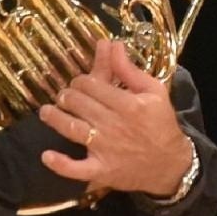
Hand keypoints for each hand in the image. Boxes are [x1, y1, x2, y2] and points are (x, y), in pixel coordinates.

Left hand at [37, 39, 193, 197]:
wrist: (170, 163)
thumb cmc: (161, 124)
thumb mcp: (154, 92)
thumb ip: (129, 70)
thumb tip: (112, 44)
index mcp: (128, 104)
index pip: (92, 85)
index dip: (80, 81)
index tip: (80, 83)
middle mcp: (114, 125)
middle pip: (78, 103)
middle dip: (67, 95)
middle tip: (66, 96)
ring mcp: (106, 149)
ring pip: (71, 129)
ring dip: (54, 117)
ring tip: (46, 111)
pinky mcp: (101, 170)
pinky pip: (76, 169)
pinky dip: (60, 164)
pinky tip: (47, 156)